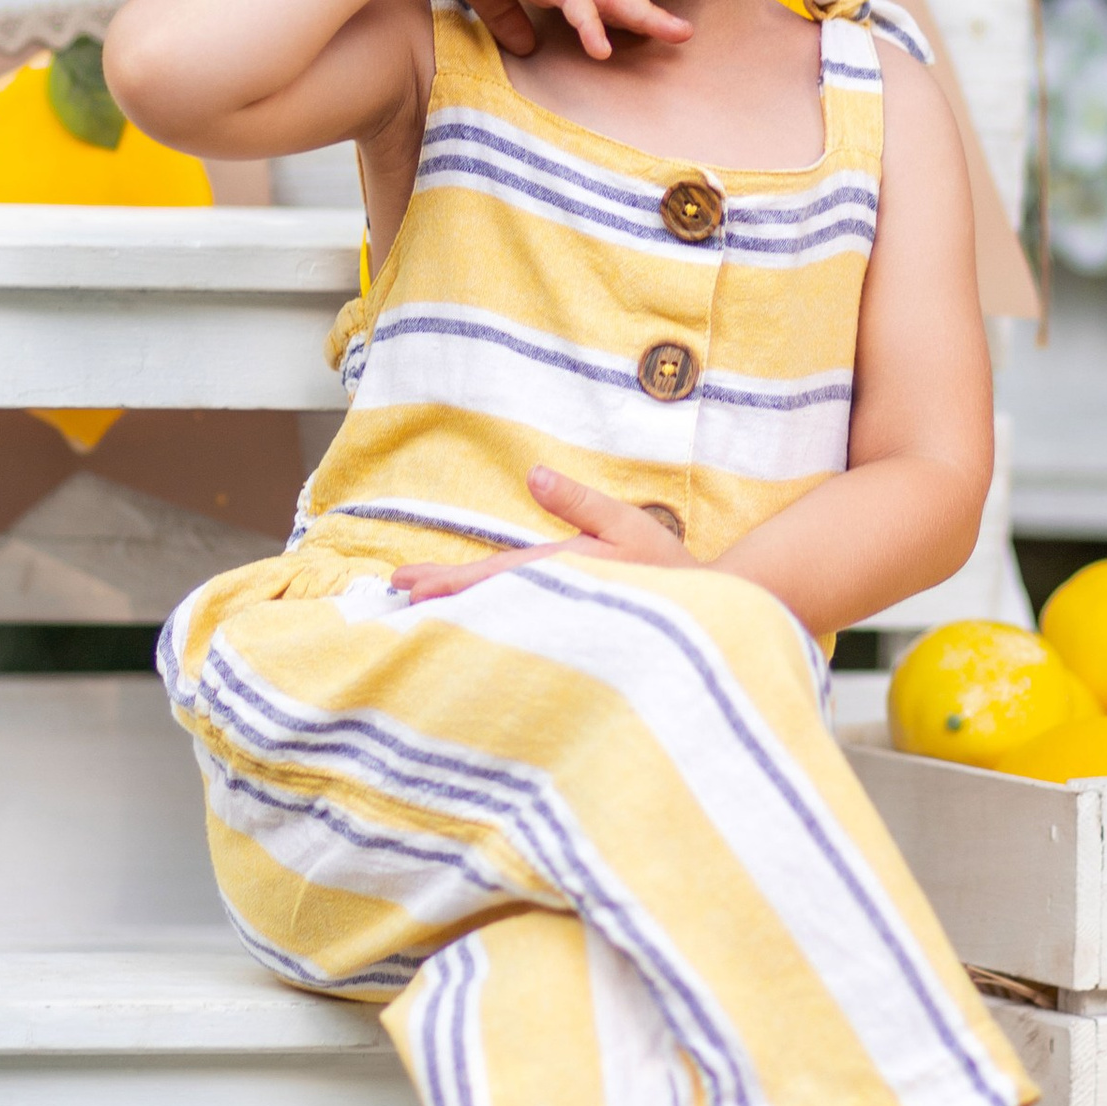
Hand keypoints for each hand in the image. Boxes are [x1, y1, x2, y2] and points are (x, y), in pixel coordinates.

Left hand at [390, 468, 695, 606]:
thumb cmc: (667, 569)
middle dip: (443, 596)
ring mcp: (561, 621)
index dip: (451, 582)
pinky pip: (520, 627)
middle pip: (489, 599)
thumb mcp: (625, 524)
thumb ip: (579, 501)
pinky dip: (489, 622)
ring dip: (459, 611)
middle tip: (398, 597)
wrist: (708, 617)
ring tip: (417, 610)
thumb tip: (534, 473)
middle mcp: (556, 601)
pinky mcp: (569, 632)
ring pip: (500, 615)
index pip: (497, 577)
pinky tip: (468, 624)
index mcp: (565, 573)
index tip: (411, 584)